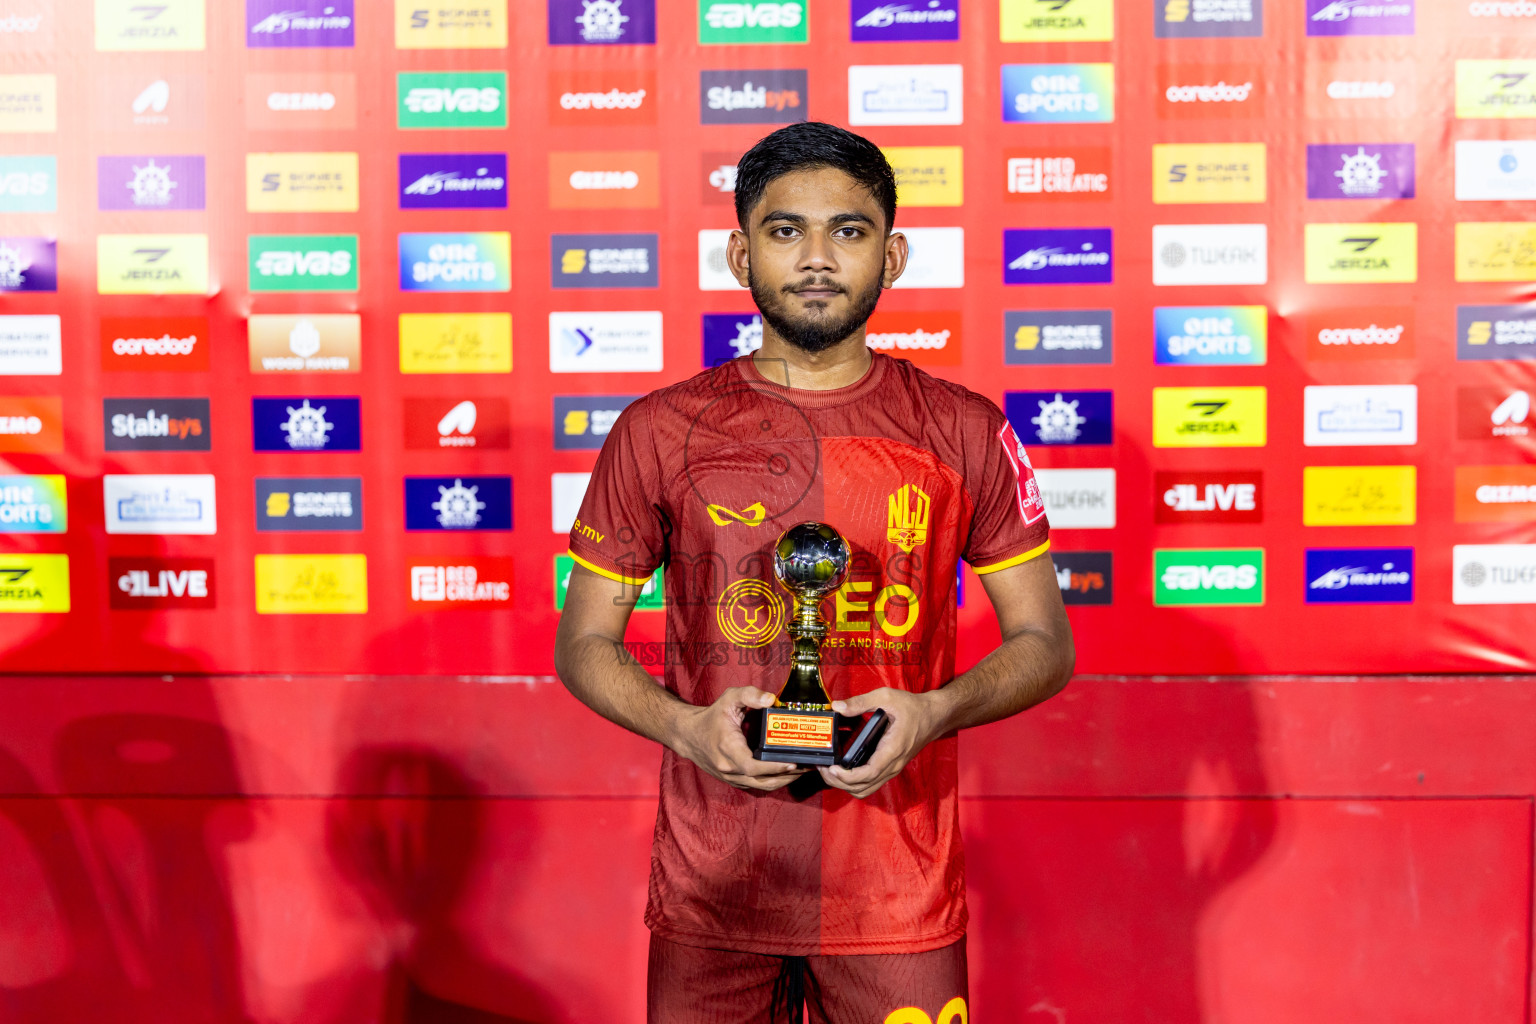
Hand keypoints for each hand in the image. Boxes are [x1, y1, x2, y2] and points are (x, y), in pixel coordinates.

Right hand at [669, 687, 807, 791]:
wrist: (688, 735)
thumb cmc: (711, 717)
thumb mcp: (729, 698)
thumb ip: (750, 695)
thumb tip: (771, 699)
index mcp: (728, 749)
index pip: (753, 766)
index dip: (774, 768)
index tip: (793, 763)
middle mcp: (729, 768)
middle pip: (762, 781)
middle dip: (787, 776)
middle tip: (807, 767)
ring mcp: (730, 777)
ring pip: (760, 786)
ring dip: (783, 781)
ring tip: (802, 771)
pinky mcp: (733, 780)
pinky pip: (755, 785)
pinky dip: (772, 781)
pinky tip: (786, 773)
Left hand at [818, 688, 947, 798]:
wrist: (935, 716)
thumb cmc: (913, 708)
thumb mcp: (886, 697)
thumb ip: (860, 702)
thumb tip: (838, 706)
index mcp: (892, 749)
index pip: (869, 773)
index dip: (847, 776)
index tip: (832, 768)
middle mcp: (893, 764)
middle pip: (863, 787)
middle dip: (839, 783)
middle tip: (823, 768)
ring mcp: (893, 768)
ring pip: (867, 789)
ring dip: (846, 786)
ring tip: (830, 771)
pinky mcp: (891, 768)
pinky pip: (871, 783)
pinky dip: (855, 783)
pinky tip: (844, 770)